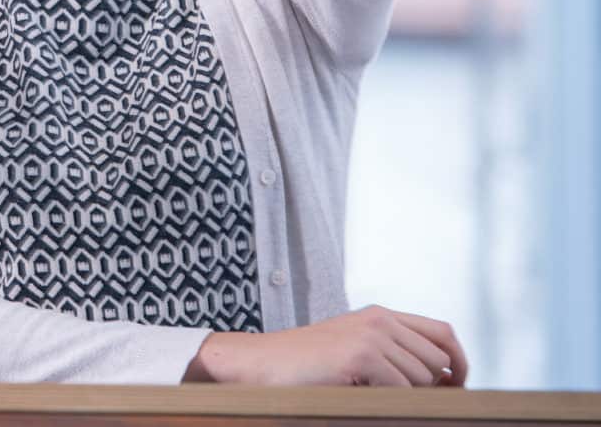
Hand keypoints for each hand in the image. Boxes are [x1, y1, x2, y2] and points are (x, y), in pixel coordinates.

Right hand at [185, 304, 468, 386]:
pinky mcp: (361, 356)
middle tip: (400, 400)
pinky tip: (357, 396)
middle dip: (431, 388)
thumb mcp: (352, 349)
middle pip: (439, 360)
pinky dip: (387, 401)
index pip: (443, 332)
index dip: (459, 362)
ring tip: (367, 395)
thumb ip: (393, 353)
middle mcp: (380, 320)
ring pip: (424, 380)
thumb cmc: (302, 366)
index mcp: (380, 315)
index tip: (458, 386)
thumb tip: (446, 383)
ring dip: (405, 397)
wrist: (257, 364)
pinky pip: (401, 391)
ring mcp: (371, 336)